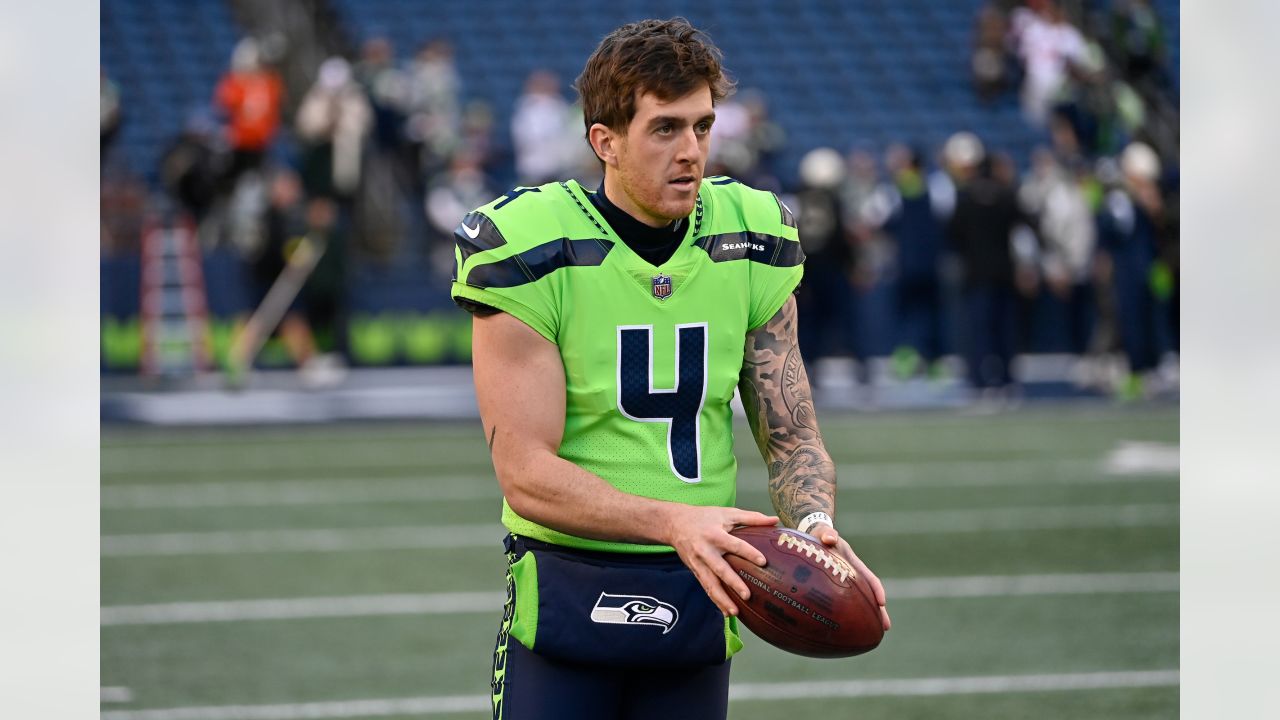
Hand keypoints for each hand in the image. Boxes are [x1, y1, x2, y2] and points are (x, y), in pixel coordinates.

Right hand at [662, 505, 778, 616]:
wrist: (674, 523)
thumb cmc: (703, 517)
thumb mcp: (726, 513)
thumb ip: (751, 517)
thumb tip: (775, 520)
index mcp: (715, 534)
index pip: (734, 545)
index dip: (749, 553)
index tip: (763, 562)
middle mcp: (705, 550)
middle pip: (720, 569)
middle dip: (733, 583)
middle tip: (747, 595)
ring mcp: (698, 563)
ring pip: (710, 584)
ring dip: (722, 599)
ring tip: (735, 612)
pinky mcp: (695, 571)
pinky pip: (706, 587)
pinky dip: (715, 600)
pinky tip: (726, 612)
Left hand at [810, 523, 890, 630]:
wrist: (813, 535)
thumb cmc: (819, 534)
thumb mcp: (823, 532)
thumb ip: (826, 533)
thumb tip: (829, 537)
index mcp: (853, 563)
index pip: (868, 577)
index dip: (876, 589)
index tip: (882, 602)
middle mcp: (852, 575)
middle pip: (869, 594)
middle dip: (878, 610)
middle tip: (886, 627)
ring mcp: (845, 583)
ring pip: (859, 601)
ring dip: (867, 615)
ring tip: (874, 633)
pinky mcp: (835, 589)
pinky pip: (844, 604)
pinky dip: (848, 615)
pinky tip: (846, 629)